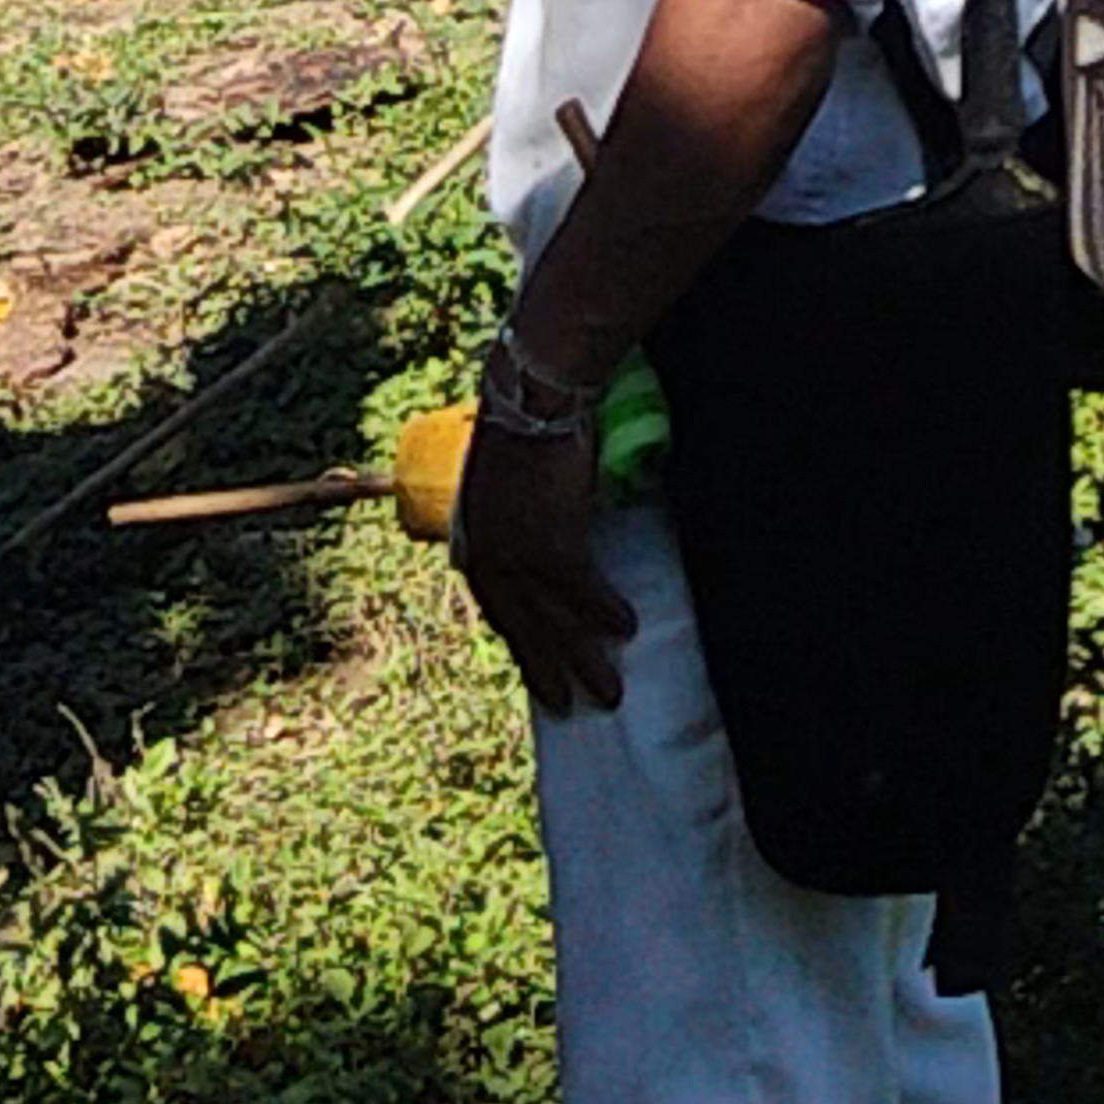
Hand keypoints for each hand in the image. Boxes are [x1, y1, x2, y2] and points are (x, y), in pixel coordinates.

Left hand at [449, 415, 639, 717]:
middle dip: (549, 671)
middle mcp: (489, 555)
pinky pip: (583, 589)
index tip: (538, 677)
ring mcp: (518, 551)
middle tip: (574, 708)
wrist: (532, 395)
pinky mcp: (551, 539)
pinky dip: (604, 611)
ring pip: (554, 621)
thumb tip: (543, 536)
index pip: (497, 610)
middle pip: (523, 628)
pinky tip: (627, 630)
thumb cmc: (524, 427)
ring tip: (611, 690)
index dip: (519, 647)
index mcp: (475, 541)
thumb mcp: (504, 483)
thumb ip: (516, 518)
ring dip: (584, 659)